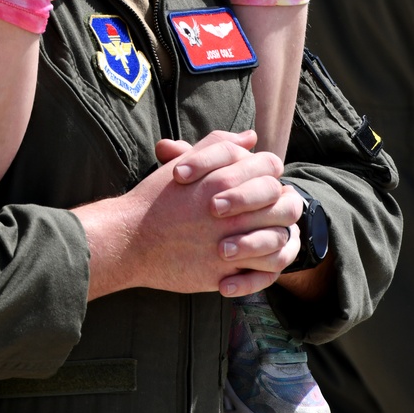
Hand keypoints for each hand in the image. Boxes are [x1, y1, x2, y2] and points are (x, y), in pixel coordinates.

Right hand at [80, 128, 298, 299]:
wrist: (130, 238)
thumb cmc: (156, 198)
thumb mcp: (185, 164)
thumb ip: (219, 146)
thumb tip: (251, 138)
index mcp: (221, 180)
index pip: (271, 169)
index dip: (271, 172)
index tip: (263, 180)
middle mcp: (230, 213)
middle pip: (283, 205)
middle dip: (284, 204)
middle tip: (272, 208)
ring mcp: (228, 245)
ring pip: (278, 240)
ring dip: (279, 235)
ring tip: (269, 233)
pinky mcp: (223, 274)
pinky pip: (262, 273)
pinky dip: (266, 266)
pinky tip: (257, 258)